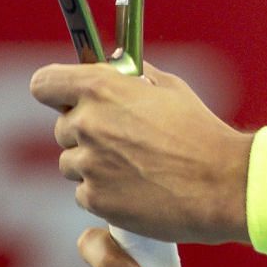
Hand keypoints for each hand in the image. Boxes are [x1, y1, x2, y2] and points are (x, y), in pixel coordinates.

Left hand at [31, 61, 248, 242]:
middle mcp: (87, 124)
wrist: (221, 183)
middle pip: (62, 127)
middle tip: (120, 138)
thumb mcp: (170, 88)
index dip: (54, 90)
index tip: (63, 97)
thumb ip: (133, 76)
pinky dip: (104, 193)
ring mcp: (89, 165)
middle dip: (85, 132)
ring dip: (93, 164)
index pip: (44, 83)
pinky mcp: (95, 200)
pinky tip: (136, 189)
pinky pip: (85, 193)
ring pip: (72, 163)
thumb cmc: (200, 132)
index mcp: (101, 89)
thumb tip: (114, 66)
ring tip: (135, 166)